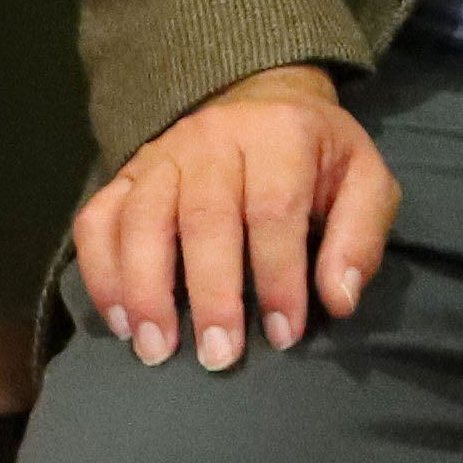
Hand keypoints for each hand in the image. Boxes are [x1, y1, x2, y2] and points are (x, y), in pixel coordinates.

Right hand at [73, 64, 393, 372]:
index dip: (278, 276)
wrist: (266, 106)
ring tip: (157, 349)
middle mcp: (214, 137)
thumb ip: (359, 238)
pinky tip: (120, 321)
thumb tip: (339, 300)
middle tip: (219, 356)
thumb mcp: (365, 182)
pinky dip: (102, 272)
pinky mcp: (126, 174)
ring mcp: (161, 154)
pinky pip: (97, 220)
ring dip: (145, 290)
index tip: (283, 335)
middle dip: (211, 294)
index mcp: (280, 134)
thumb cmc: (319, 159)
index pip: (275, 209)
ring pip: (142, 220)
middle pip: (204, 217)